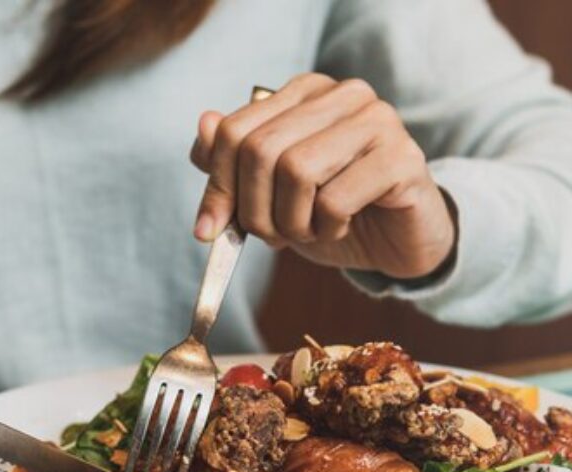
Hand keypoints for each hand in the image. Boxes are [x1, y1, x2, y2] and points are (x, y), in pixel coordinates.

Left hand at [191, 73, 455, 279]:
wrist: (398, 242)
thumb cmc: (334, 215)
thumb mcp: (274, 196)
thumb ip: (235, 164)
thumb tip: (205, 126)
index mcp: (304, 94)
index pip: (235, 131)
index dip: (216, 187)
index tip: (210, 231)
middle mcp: (341, 96)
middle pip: (261, 152)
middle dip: (254, 212)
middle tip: (273, 238)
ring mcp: (376, 121)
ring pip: (296, 171)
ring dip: (292, 222)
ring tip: (309, 232)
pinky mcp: (402, 158)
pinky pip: (336, 199)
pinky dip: (327, 228)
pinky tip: (339, 228)